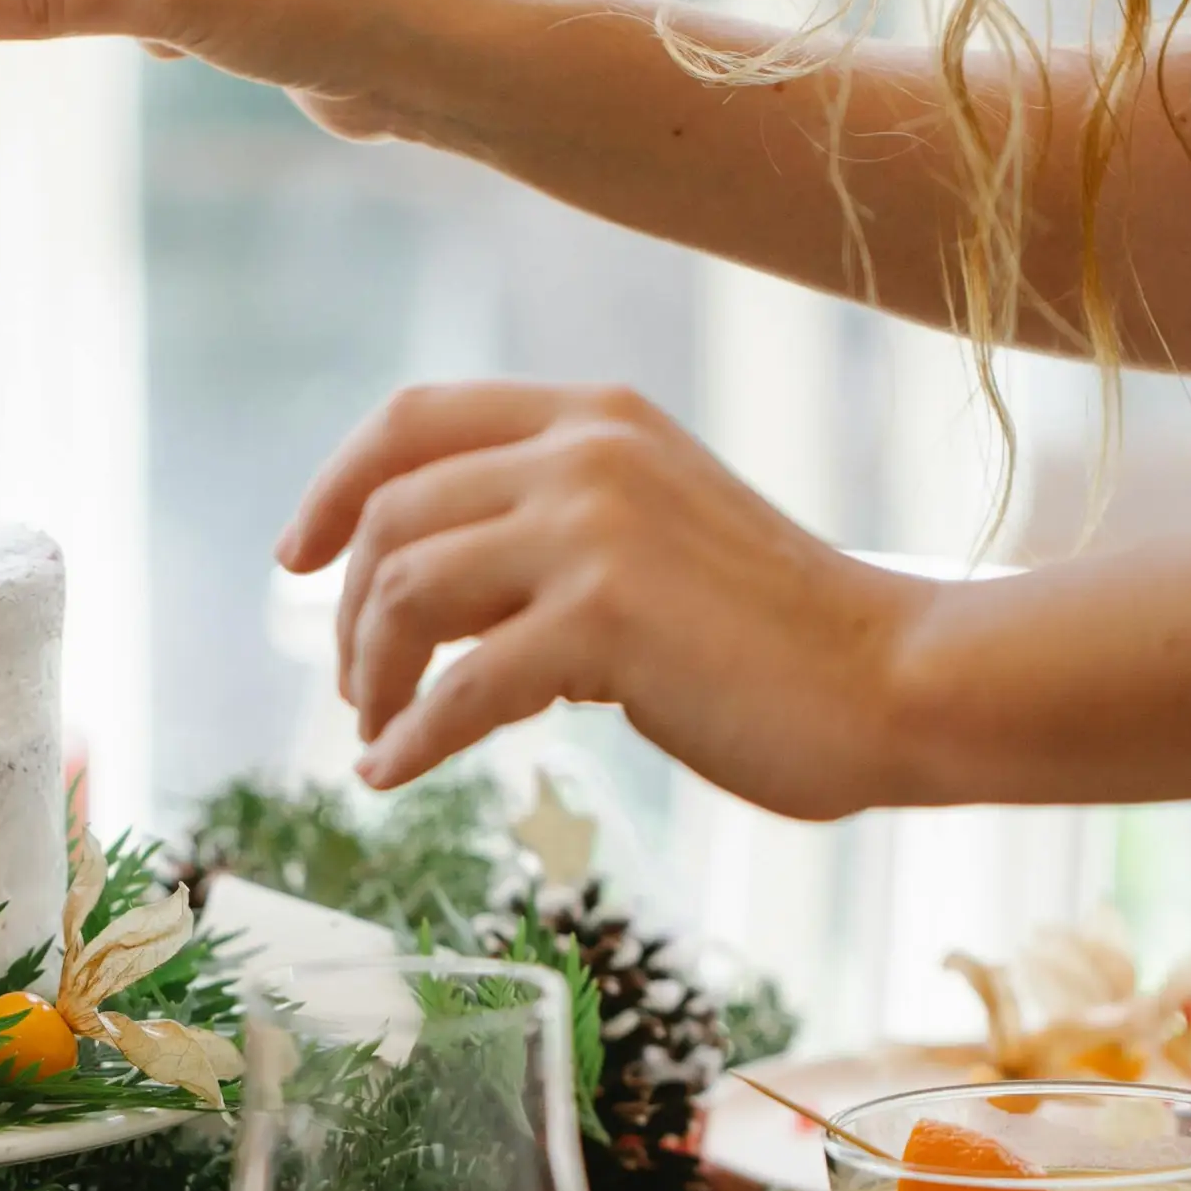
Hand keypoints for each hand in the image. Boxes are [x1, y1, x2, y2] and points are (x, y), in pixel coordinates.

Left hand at [278, 384, 936, 818]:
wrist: (896, 679)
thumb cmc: (778, 633)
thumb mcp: (653, 537)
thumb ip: (549, 537)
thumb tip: (434, 602)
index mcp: (595, 416)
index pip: (413, 419)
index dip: (333, 485)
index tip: (295, 558)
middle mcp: (586, 453)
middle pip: (392, 514)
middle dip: (348, 610)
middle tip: (354, 685)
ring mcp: (594, 531)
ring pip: (406, 590)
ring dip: (372, 673)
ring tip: (379, 731)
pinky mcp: (605, 622)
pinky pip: (458, 687)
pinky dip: (411, 737)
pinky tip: (394, 774)